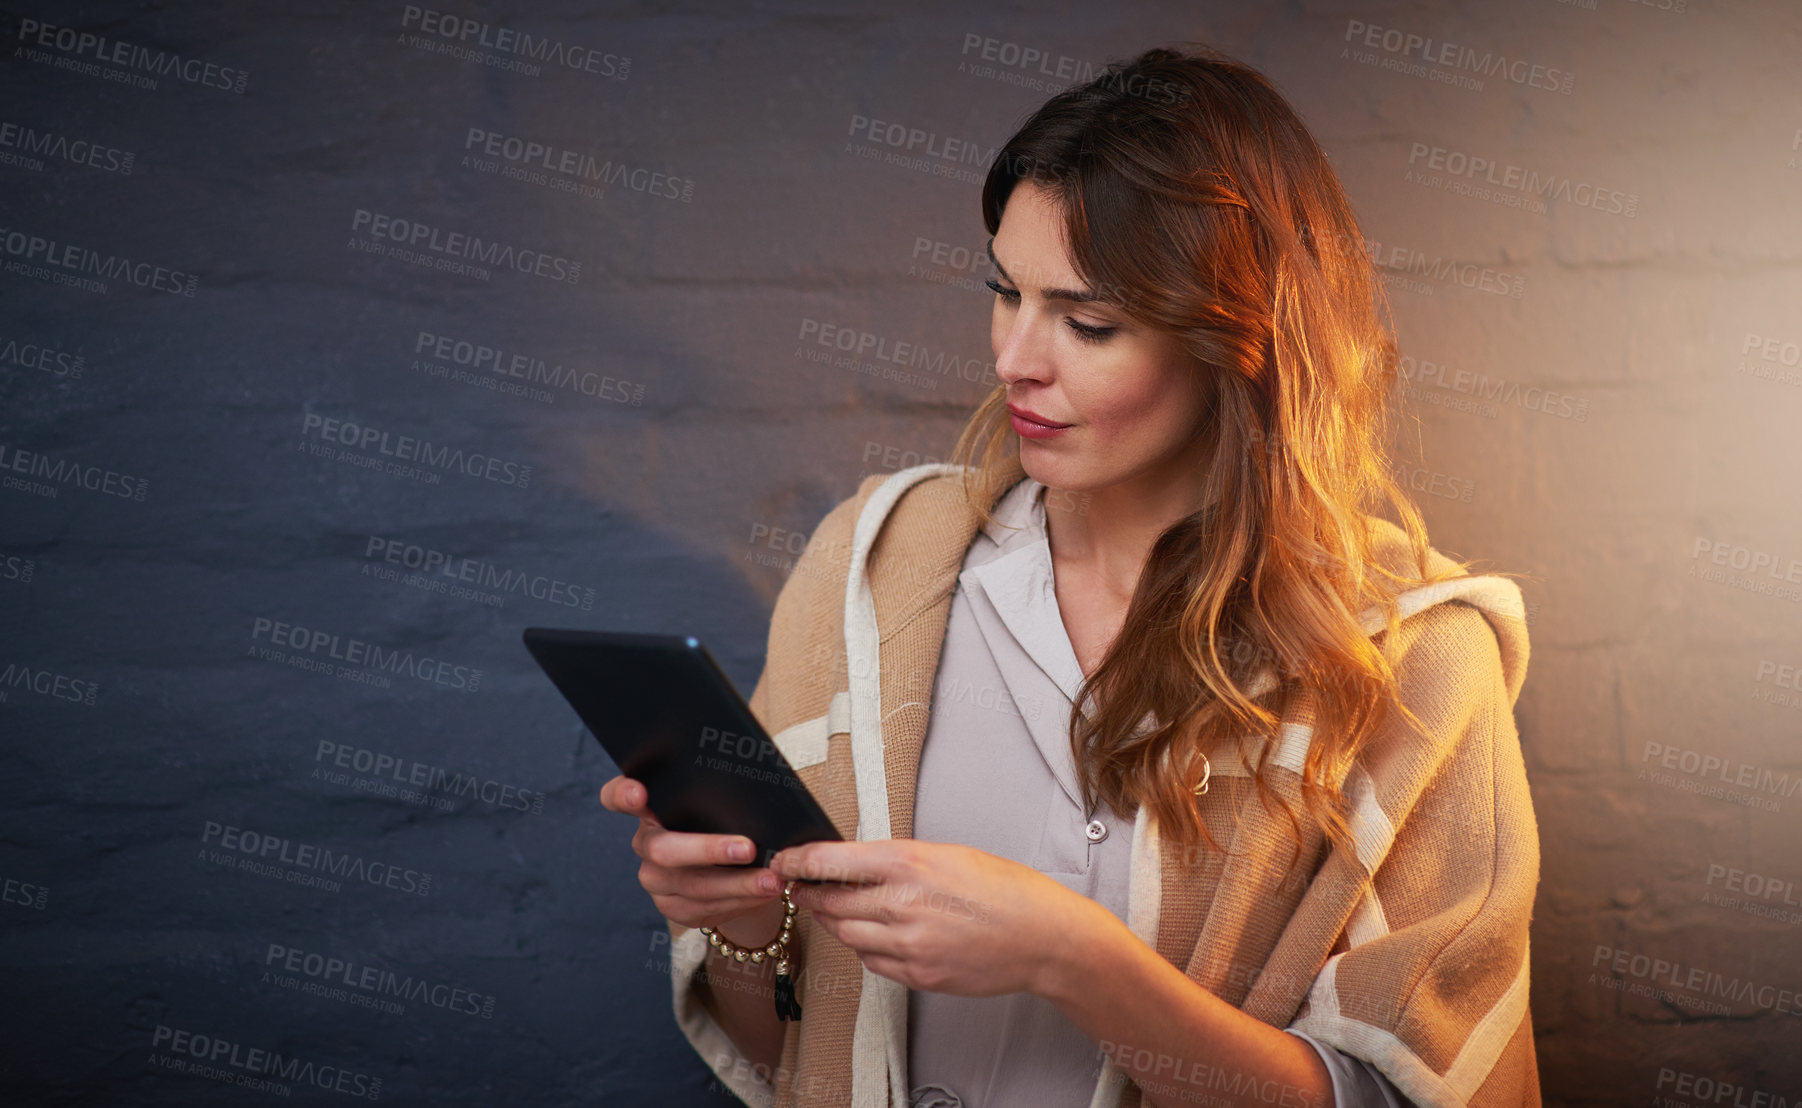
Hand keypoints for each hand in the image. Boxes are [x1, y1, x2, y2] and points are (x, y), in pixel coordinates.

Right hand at [599, 774, 781, 930]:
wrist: (731, 865)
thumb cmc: (724, 820)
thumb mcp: (719, 803)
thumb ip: (720, 793)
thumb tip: (756, 786)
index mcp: (649, 807)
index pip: (616, 797)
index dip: (622, 795)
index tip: (639, 793)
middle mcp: (645, 843)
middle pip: (663, 850)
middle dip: (708, 849)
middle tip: (747, 848)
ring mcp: (655, 879)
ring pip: (693, 886)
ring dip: (738, 884)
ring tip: (772, 879)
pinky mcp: (672, 907)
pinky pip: (705, 908)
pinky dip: (740, 901)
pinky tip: (763, 893)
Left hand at [769, 839, 1097, 998]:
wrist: (1043, 937)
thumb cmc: (1005, 890)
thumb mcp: (949, 854)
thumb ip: (898, 859)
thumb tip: (855, 863)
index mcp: (909, 863)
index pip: (829, 861)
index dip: (797, 861)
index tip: (784, 860)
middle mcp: (902, 904)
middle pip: (828, 901)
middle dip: (810, 893)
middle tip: (801, 886)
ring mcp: (908, 945)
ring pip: (844, 933)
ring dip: (836, 920)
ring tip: (842, 908)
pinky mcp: (917, 975)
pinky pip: (870, 961)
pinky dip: (865, 946)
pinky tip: (878, 933)